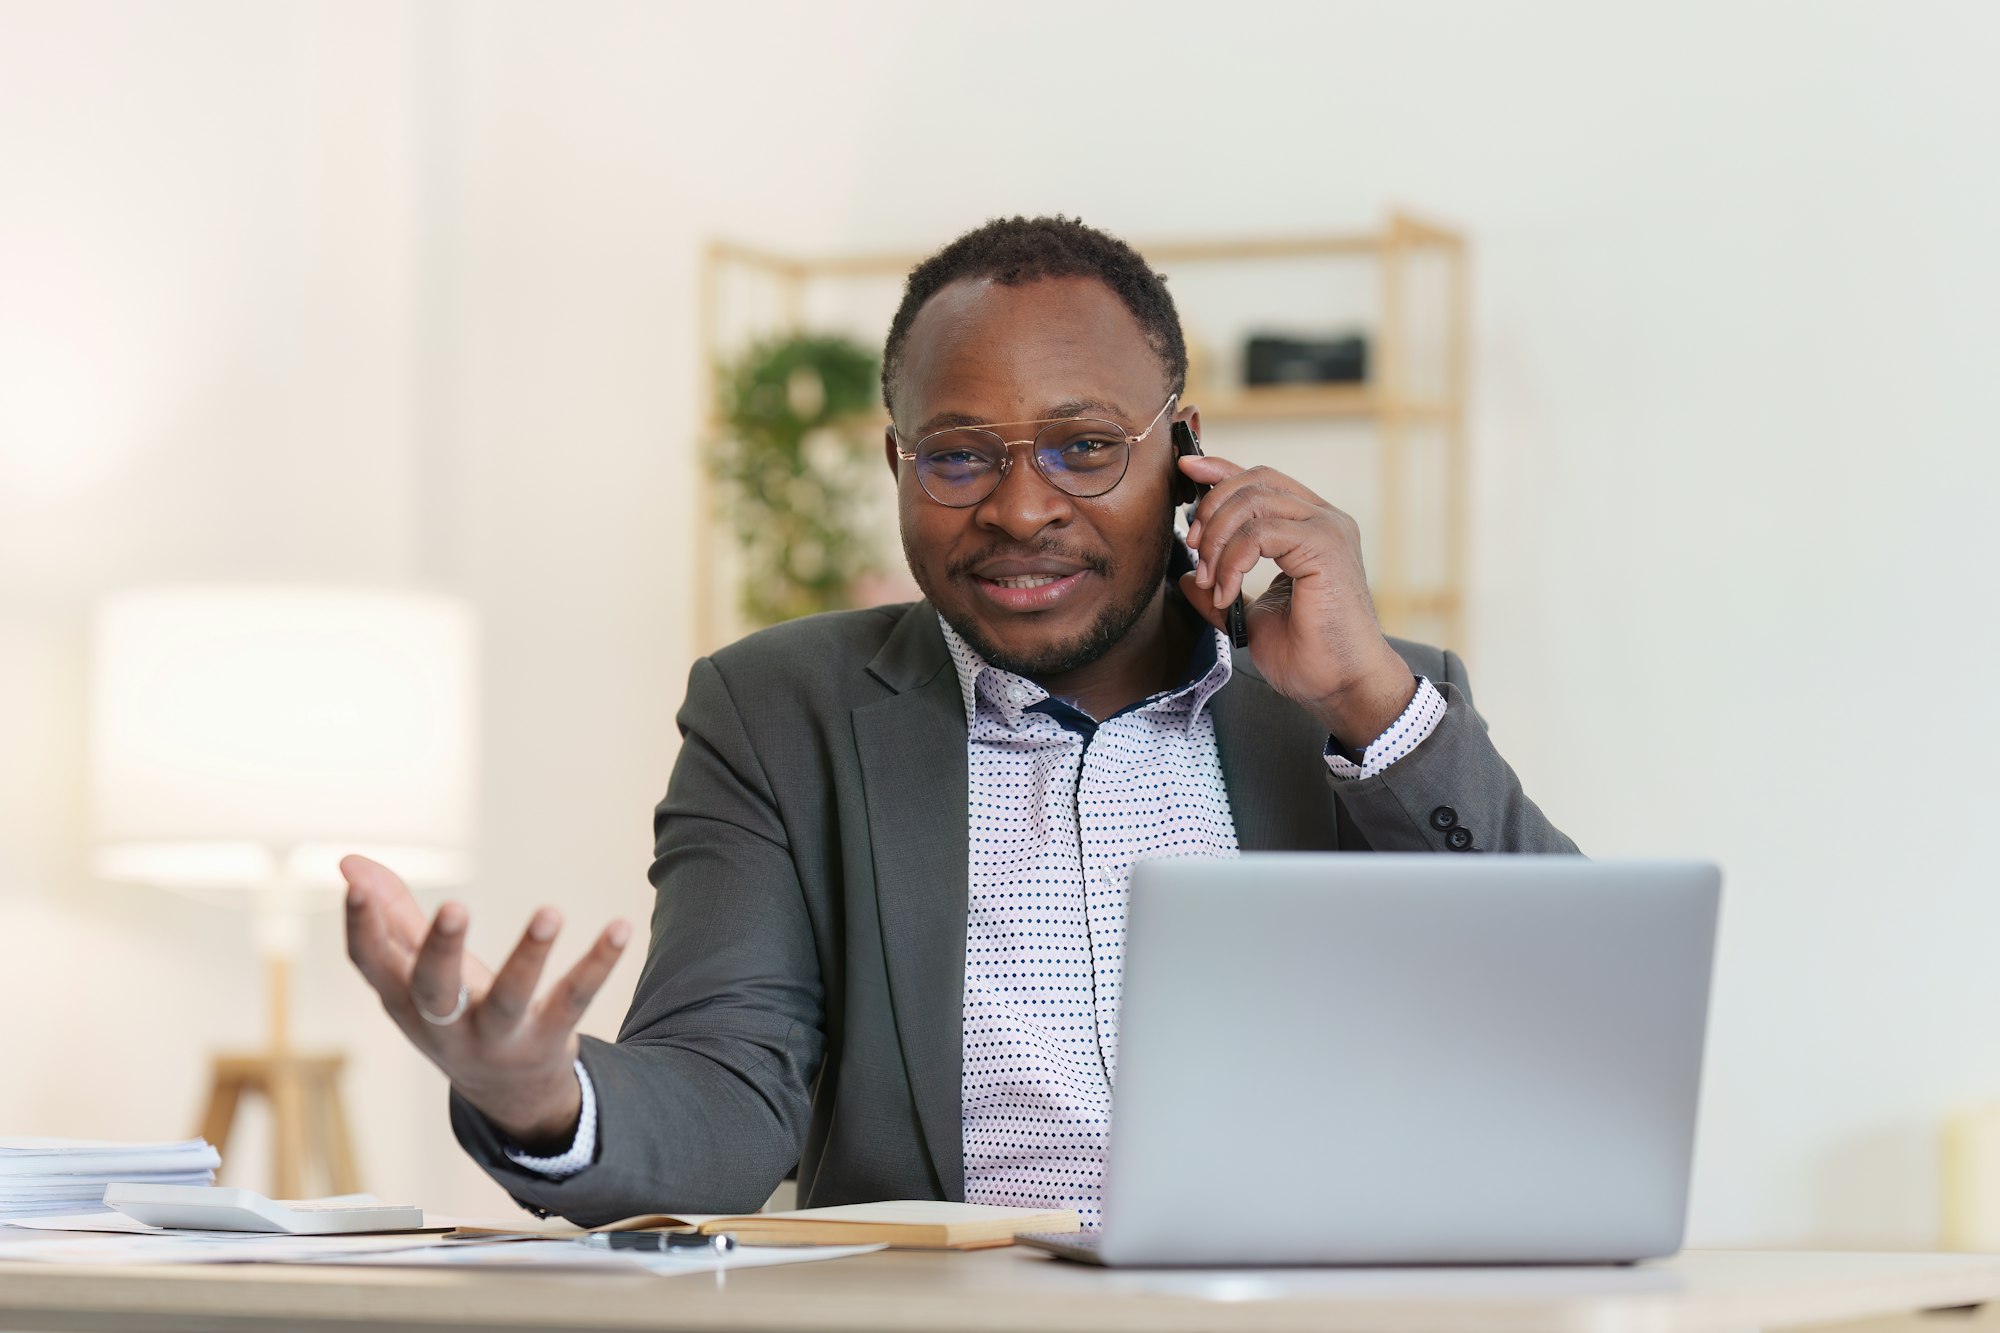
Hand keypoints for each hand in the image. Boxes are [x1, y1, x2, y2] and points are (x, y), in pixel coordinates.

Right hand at [341, 853, 630, 1149]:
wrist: (509, 1097)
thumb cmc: (455, 1016)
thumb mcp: (418, 975)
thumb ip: (390, 917)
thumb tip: (348, 862)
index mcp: (405, 1002)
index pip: (371, 965)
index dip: (359, 928)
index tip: (354, 886)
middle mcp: (446, 1026)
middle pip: (434, 991)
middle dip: (440, 951)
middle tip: (454, 906)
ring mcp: (497, 1039)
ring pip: (510, 1001)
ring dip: (530, 956)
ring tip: (551, 913)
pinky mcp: (547, 1041)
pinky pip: (573, 1001)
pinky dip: (598, 965)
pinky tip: (619, 928)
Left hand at [1178, 453, 1416, 746]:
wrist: (1343, 688)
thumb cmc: (1310, 657)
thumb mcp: (1250, 619)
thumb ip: (1221, 591)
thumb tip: (1185, 576)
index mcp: (1311, 529)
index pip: (1261, 480)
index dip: (1221, 469)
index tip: (1186, 468)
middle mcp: (1324, 520)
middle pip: (1253, 480)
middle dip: (1210, 509)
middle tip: (1193, 551)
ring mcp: (1328, 530)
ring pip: (1253, 501)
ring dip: (1217, 540)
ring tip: (1210, 582)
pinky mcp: (1326, 546)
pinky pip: (1260, 532)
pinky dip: (1232, 560)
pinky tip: (1226, 593)